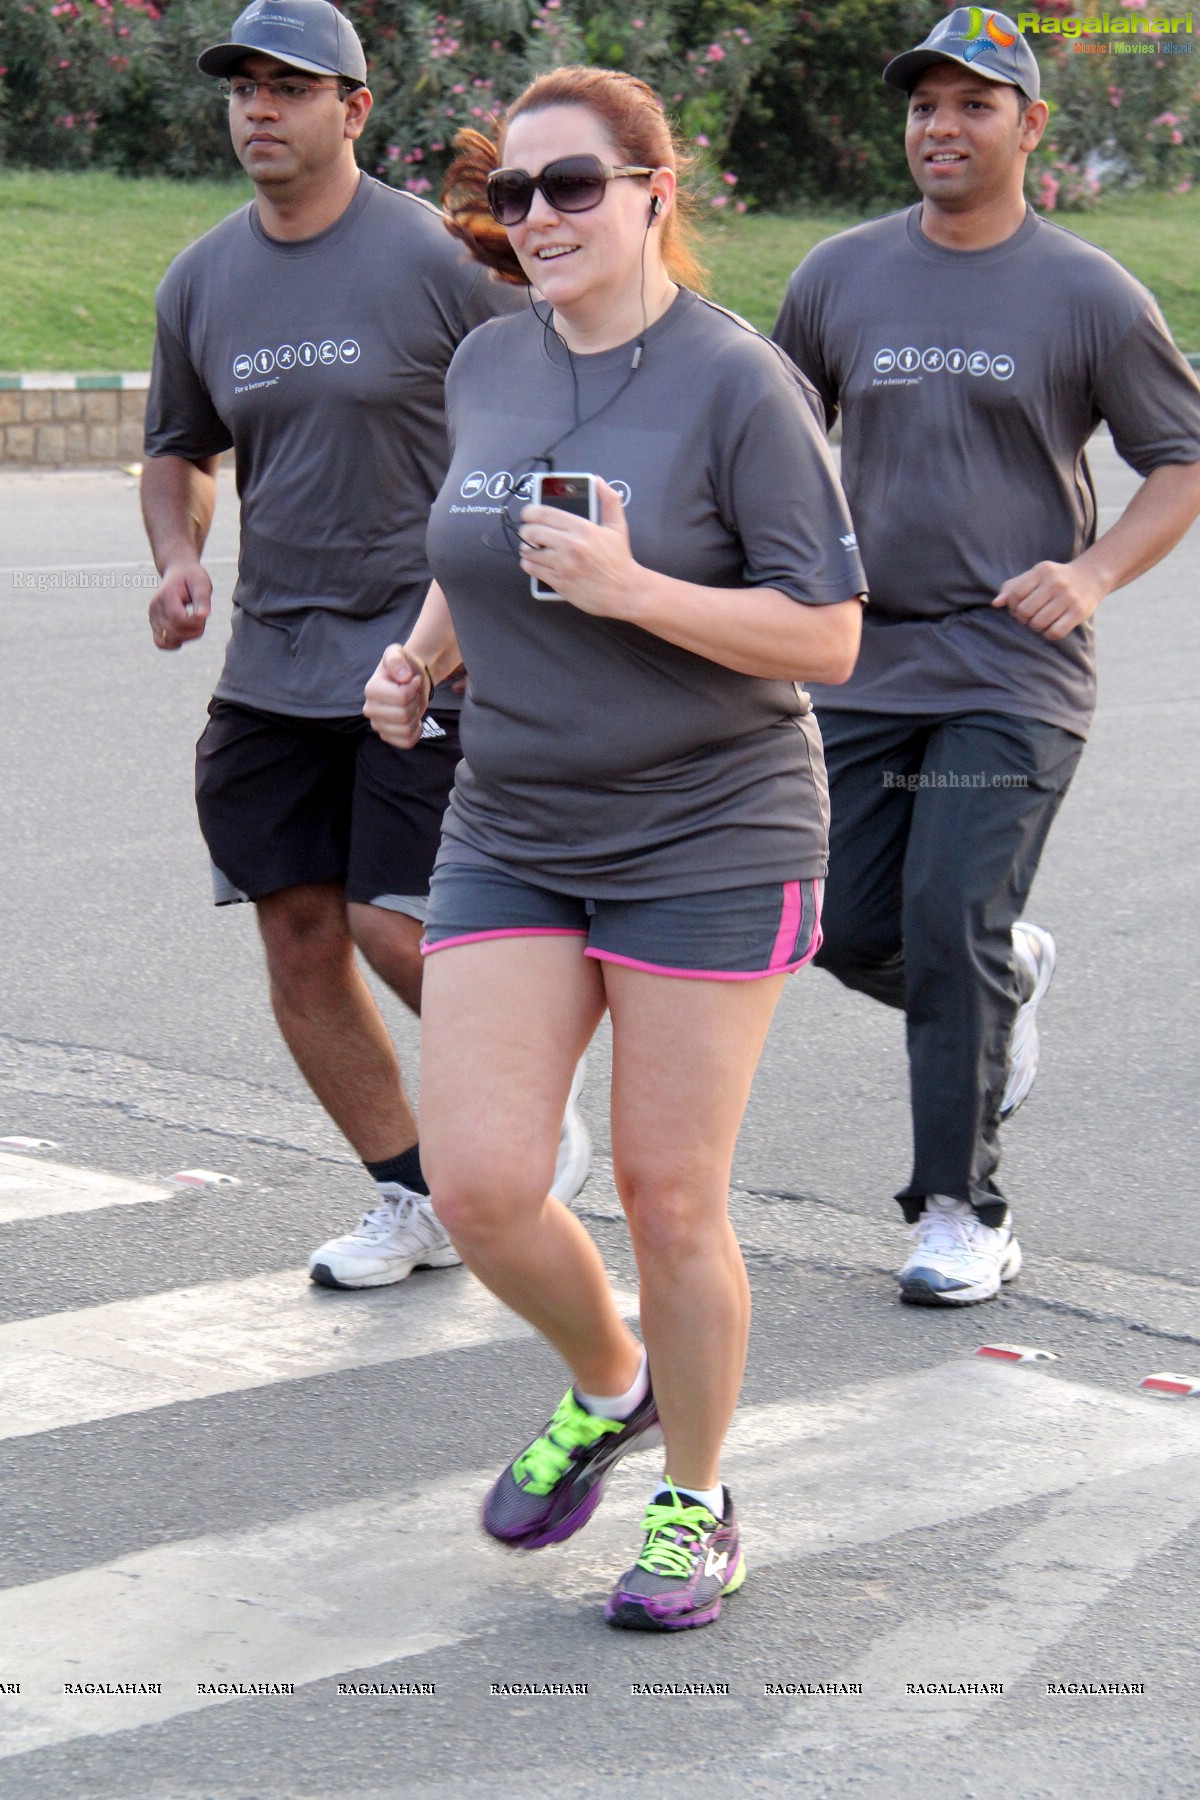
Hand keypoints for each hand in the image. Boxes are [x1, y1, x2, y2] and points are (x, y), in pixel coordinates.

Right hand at [149, 562, 210, 650]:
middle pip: (173, 633)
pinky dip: (176, 643)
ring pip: (168, 641)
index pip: (179, 619)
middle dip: (193, 631)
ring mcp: (152, 617)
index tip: (205, 614)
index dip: (195, 623)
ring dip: (186, 638)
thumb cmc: (192, 578)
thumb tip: (203, 616)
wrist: (178, 572)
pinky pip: (161, 643)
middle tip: (202, 619)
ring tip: (194, 624)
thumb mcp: (202, 584)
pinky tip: (186, 632)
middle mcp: (155, 608)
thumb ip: (202, 599)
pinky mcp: (154, 625)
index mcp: (166, 596)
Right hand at [364, 643, 430, 746]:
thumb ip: (397, 659)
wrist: (410, 677)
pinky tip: (414, 720)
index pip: (401, 698)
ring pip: (406, 730)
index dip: (414, 688)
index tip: (413, 680)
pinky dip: (416, 732)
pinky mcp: (388, 736)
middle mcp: (370, 710)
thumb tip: (403, 677)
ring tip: (412, 704)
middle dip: (415, 703)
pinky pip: (406, 742)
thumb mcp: (397, 652)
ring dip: (416, 716)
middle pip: (404, 715)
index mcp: (371, 690)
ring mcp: (378, 725)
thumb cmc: (403, 665)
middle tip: (413, 693)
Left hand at [519, 479, 637, 617]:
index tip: (528, 514)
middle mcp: (570, 545)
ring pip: (529, 552)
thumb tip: (598, 481)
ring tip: (532, 548)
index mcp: (582, 528)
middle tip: (529, 532)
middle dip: (526, 530)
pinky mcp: (559, 582)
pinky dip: (529, 564)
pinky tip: (535, 562)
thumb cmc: (620, 559)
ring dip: (527, 549)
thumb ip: (609, 500)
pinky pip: (533, 570)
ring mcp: (563, 565)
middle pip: (531, 531)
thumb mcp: (617, 526)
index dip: (529, 512)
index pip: (544, 513)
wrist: (625, 591)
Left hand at [991, 559, 1104, 640]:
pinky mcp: (1079, 612)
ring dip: (1035, 627)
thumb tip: (995, 603)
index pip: (1015, 594)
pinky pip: (1055, 632)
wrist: (1092, 575)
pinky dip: (1049, 634)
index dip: (1012, 606)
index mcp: (1042, 571)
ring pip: (1038, 623)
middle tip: (1029, 617)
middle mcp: (1055, 582)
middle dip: (1023, 618)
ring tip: (1040, 621)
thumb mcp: (1036, 575)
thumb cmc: (1056, 578)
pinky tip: (1051, 627)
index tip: (1018, 607)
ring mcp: (1068, 597)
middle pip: (1024, 611)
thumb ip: (1014, 586)